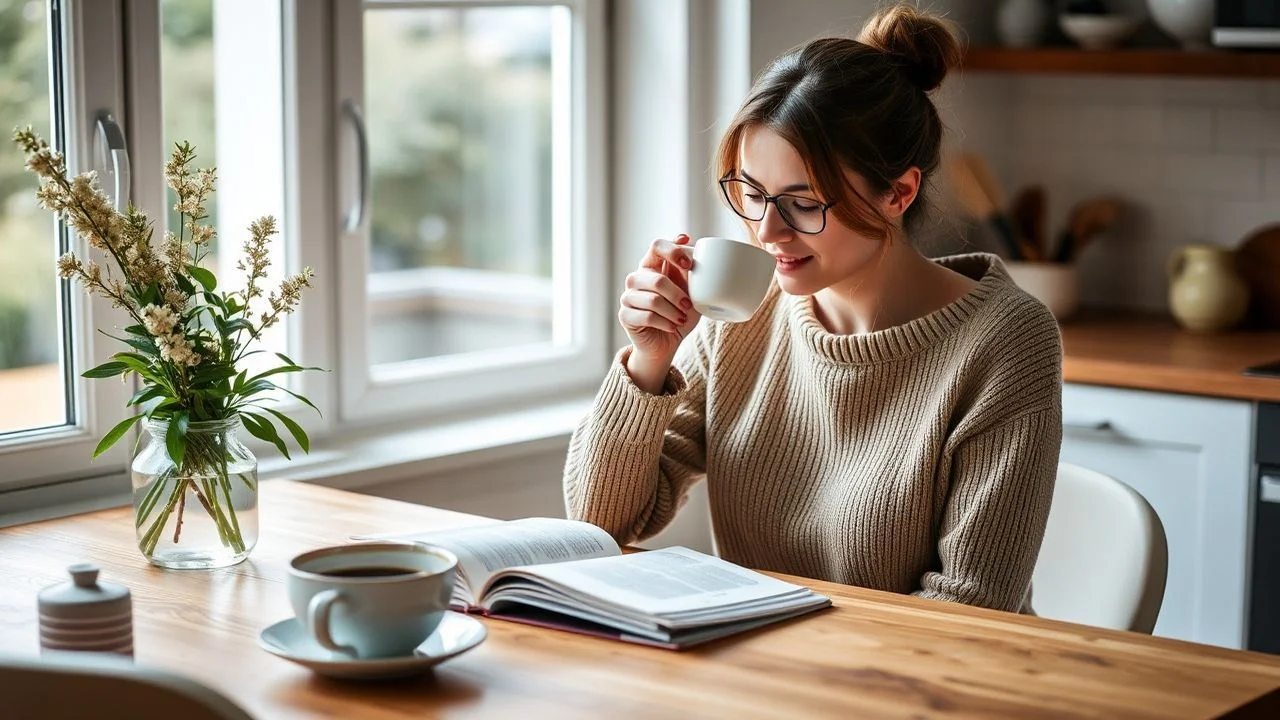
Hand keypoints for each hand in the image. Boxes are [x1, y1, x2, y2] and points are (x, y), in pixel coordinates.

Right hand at [619, 235, 699, 391]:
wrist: (666, 343)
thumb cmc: (680, 314)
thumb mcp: (692, 292)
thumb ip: (691, 273)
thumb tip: (697, 251)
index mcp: (652, 265)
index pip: (657, 246)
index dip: (673, 252)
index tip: (689, 265)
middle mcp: (636, 278)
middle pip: (656, 278)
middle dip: (677, 295)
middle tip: (688, 306)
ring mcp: (628, 296)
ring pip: (653, 300)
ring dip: (673, 312)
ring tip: (681, 319)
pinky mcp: (625, 315)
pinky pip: (647, 317)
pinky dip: (665, 323)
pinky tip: (672, 327)